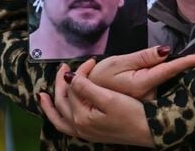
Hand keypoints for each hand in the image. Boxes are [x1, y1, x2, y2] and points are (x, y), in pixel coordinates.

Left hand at [38, 61, 153, 146]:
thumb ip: (85, 87)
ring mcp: (86, 132)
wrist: (151, 131)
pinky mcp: (92, 133)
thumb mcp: (108, 98)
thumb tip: (69, 77)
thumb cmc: (132, 114)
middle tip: (63, 67)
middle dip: (60, 83)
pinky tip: (60, 112)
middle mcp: (80, 127)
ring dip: (51, 106)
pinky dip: (59, 117)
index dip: (79, 72)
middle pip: (62, 102)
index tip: (91, 61)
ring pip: (60, 119)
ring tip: (43, 96)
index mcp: (82, 117)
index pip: (73, 88)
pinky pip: (67, 126)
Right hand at [88, 47, 194, 99]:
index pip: (169, 69)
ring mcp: (148, 99)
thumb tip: (166, 51)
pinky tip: (146, 75)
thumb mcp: (119, 62)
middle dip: (178, 65)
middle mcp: (149, 94)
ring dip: (164, 71)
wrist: (88, 95)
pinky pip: (157, 86)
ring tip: (150, 67)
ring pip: (163, 81)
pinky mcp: (146, 101)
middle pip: (169, 76)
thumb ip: (143, 57)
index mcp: (143, 83)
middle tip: (180, 57)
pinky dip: (158, 78)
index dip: (186, 62)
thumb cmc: (101, 77)